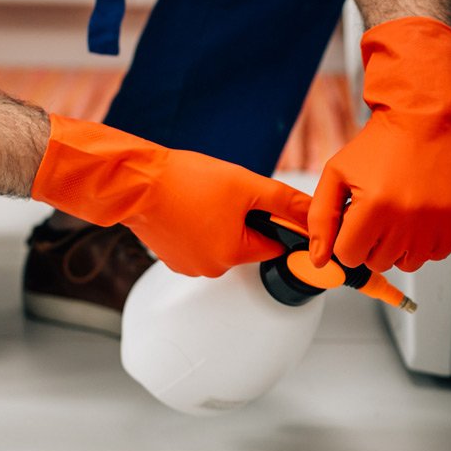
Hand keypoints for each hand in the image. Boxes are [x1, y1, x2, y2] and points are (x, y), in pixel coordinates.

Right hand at [30, 115, 307, 276]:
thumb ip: (284, 201)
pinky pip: (197, 243)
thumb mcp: (245, 185)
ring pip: (220, 244)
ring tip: (204, 198)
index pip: (273, 246)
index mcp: (232, 255)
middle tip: (228, 195)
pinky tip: (188, 207)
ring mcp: (187, 265)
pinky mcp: (170, 257)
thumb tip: (314, 214)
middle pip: (246, 246)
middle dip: (244, 222)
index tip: (261, 205)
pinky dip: (197, 227)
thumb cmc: (184, 181)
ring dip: (220, 224)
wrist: (136, 181)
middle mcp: (210, 269)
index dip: (272, 222)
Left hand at [309, 17, 450, 272]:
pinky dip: (424, 243)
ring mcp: (434, 223)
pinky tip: (418, 218)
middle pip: (377, 262)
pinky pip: (435, 255)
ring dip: (398, 246)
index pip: (349, 256)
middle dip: (371, 242)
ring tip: (397, 215)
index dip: (347, 239)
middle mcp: (406, 220)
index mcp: (374, 208)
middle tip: (376, 213)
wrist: (424, 120)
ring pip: (406, 263)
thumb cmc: (379, 145)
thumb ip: (321, 219)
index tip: (355, 219)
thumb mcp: (336, 173)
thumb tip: (319, 260)